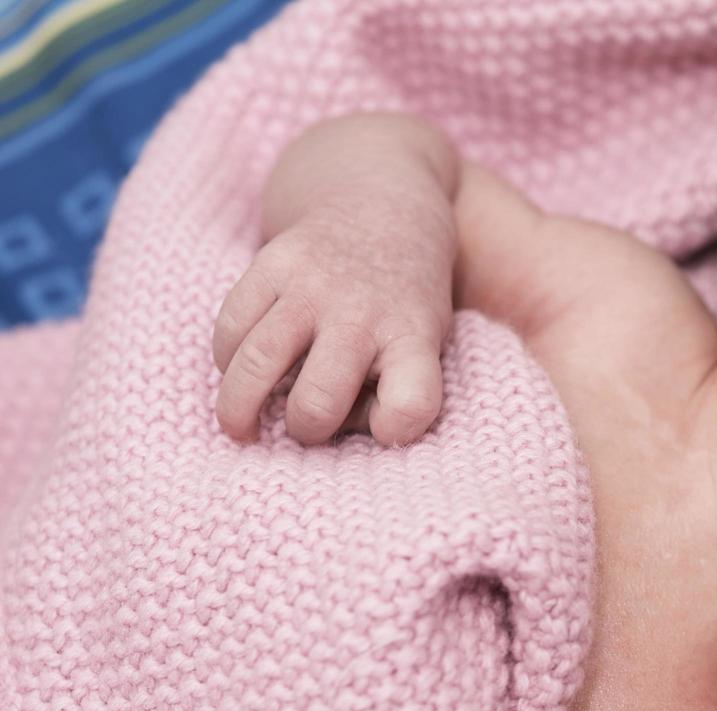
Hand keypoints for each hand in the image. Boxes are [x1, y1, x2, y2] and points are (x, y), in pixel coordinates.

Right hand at [213, 185, 455, 445]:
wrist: (382, 209)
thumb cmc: (402, 302)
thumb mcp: (424, 342)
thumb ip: (388, 388)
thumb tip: (324, 427)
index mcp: (412, 337)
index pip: (410, 403)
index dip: (393, 430)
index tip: (383, 426)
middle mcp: (362, 312)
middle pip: (316, 400)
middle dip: (304, 429)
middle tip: (303, 427)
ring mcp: (312, 285)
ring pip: (256, 365)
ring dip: (240, 409)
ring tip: (242, 426)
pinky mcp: (271, 263)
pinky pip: (230, 328)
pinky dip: (226, 360)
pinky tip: (238, 368)